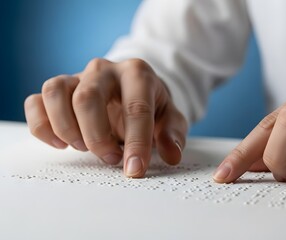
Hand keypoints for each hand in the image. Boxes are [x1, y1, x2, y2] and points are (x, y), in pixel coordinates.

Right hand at [24, 58, 187, 177]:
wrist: (133, 89)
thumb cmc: (151, 105)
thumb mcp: (170, 118)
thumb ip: (173, 134)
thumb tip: (171, 154)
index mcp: (138, 74)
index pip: (135, 108)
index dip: (136, 142)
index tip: (134, 170)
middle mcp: (104, 70)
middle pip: (87, 98)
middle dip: (96, 137)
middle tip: (110, 158)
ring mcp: (77, 76)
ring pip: (55, 93)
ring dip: (66, 128)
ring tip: (82, 147)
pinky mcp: (58, 89)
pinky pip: (36, 102)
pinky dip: (42, 126)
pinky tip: (60, 144)